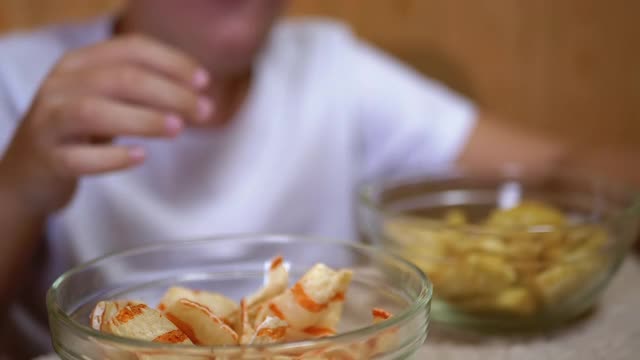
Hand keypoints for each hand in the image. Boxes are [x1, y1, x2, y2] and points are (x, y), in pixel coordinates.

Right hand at [0, 35, 212, 213]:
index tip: (204, 83)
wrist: (29, 171)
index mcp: (79, 63)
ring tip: (177, 129)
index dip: (172, 62)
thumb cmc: (80, 131)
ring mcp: (49, 122)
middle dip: (169, 93)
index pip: (130, 49)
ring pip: (94, 112)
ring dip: (142, 119)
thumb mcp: (106, 99)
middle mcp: (60, 86)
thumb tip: (199, 93)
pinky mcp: (47, 159)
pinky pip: (78, 158)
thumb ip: (143, 90)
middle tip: (204, 111)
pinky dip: (111, 157)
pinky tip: (140, 156)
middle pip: (120, 78)